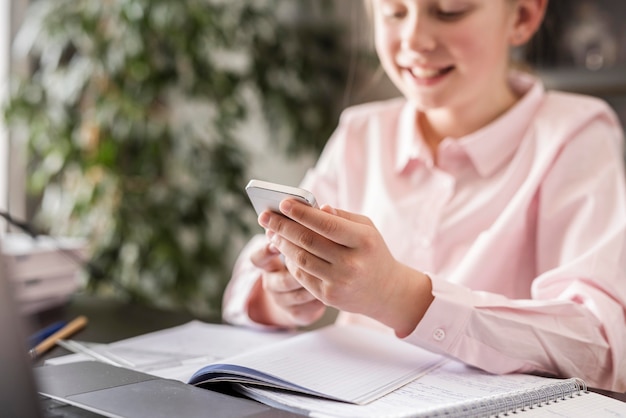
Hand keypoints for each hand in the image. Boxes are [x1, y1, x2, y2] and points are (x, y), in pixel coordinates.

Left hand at [259, 200, 432, 336]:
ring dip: (282, 244)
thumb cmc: (372, 252)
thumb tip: (316, 208)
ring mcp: (339, 282)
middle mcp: (351, 263)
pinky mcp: (328, 296)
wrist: (386, 291)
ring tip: (272, 232)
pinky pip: (302, 275)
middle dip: (283, 227)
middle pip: (308, 241)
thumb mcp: (366, 229)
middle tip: (265, 216)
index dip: (302, 213)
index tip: (283, 203)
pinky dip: (290, 261)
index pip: (327, 224)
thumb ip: (341, 217)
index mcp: (363, 241)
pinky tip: (284, 250)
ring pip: (301, 259)